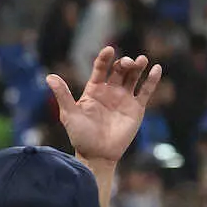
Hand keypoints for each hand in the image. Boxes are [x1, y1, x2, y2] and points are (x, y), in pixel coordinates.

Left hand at [47, 46, 162, 164]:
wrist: (97, 156)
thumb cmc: (81, 137)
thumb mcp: (69, 115)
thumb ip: (62, 95)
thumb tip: (49, 76)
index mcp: (94, 90)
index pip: (101, 68)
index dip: (105, 58)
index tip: (109, 50)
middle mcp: (110, 91)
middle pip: (120, 70)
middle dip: (124, 63)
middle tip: (127, 63)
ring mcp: (124, 99)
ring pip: (134, 77)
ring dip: (138, 66)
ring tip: (141, 60)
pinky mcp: (136, 109)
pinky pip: (146, 91)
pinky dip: (152, 80)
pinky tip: (157, 68)